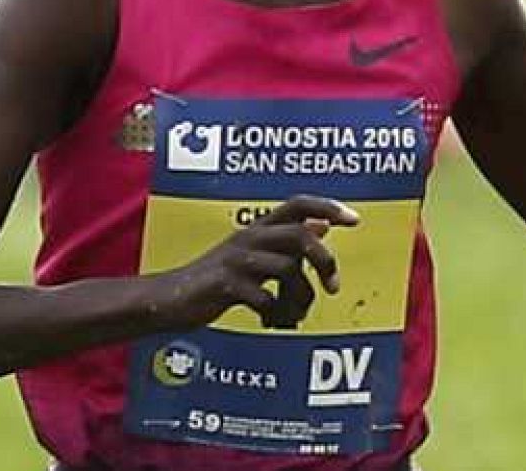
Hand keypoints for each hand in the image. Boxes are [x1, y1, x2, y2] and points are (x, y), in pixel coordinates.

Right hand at [166, 195, 359, 330]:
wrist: (171, 299)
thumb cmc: (217, 279)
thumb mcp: (254, 254)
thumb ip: (286, 242)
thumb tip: (323, 227)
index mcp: (258, 227)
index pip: (298, 203)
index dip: (328, 206)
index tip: (354, 220)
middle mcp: (249, 237)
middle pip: (300, 236)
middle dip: (324, 263)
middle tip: (333, 288)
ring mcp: (237, 260)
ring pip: (288, 269)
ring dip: (300, 298)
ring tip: (294, 316)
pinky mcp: (225, 285)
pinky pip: (266, 299)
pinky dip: (277, 316)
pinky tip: (272, 323)